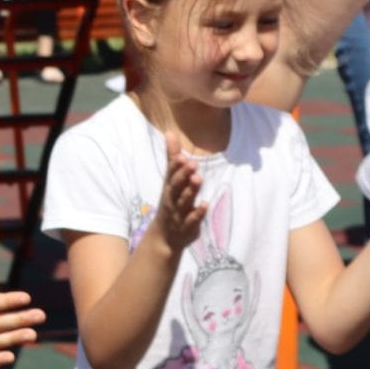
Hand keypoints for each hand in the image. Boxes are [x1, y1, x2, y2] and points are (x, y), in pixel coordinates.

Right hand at [149, 132, 205, 251]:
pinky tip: (205, 204)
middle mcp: (172, 198)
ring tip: (198, 178)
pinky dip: (198, 212)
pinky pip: (192, 219)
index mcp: (169, 187)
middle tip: (191, 163)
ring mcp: (179, 213)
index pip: (171, 175)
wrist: (164, 236)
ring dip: (191, 190)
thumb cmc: (170, 202)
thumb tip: (170, 132)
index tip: (182, 156)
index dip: (176, 167)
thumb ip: (172, 158)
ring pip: (184, 200)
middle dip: (182, 175)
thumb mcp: (170, 180)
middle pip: (176, 186)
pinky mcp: (188, 226)